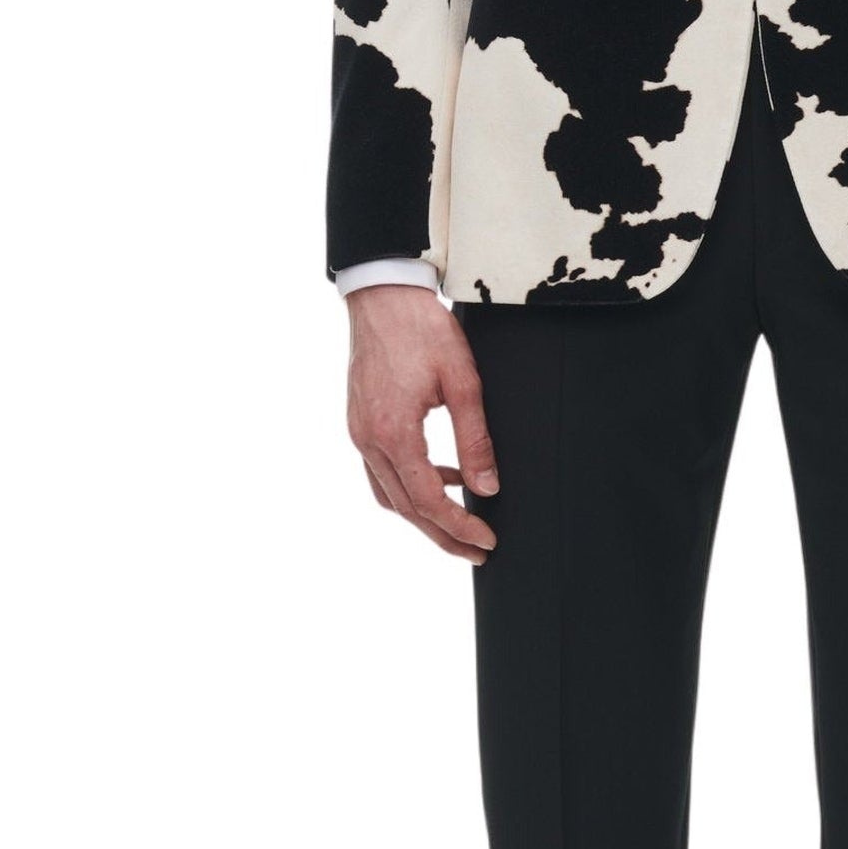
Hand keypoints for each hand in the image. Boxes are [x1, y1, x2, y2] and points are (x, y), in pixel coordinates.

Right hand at [346, 284, 498, 562]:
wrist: (383, 296)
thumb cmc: (422, 330)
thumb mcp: (463, 382)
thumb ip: (475, 439)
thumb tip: (488, 487)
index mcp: (393, 433)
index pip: (427, 499)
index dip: (458, 526)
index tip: (487, 540)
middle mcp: (368, 440)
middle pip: (405, 508)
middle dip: (443, 535)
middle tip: (477, 551)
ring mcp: (359, 433)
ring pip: (390, 495)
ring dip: (424, 515)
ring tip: (462, 522)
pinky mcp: (360, 423)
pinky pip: (383, 471)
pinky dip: (411, 486)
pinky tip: (444, 477)